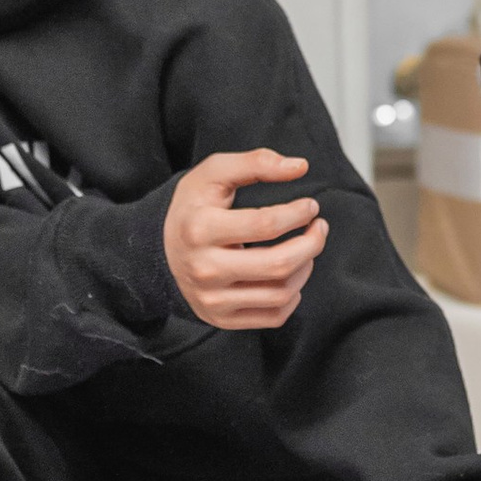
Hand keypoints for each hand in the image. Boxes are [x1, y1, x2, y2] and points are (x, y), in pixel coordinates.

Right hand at [164, 150, 328, 330]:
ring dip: (305, 268)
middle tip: (319, 228)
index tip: (310, 206)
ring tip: (305, 248)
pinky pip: (273, 316)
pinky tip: (289, 275)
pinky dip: (292, 296)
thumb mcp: (214, 173)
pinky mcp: (220, 318)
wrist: (161, 248)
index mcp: (200, 228)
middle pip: (278, 264)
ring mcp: (211, 300)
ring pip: (281, 293)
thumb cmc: (195, 206)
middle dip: (312, 244)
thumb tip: (301, 167)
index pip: (266, 225)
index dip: (298, 214)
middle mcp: (204, 269)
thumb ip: (257, 162)